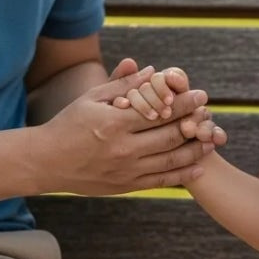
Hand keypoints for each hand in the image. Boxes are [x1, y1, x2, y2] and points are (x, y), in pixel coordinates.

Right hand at [33, 64, 224, 194]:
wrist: (47, 162)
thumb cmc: (69, 123)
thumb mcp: (92, 98)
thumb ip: (124, 85)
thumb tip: (152, 71)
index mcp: (114, 123)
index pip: (159, 110)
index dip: (184, 102)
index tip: (201, 94)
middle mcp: (123, 148)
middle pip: (169, 135)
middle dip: (194, 122)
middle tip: (210, 113)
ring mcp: (125, 170)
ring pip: (170, 160)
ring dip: (195, 149)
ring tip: (211, 139)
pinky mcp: (125, 186)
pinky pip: (160, 181)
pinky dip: (182, 174)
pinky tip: (198, 166)